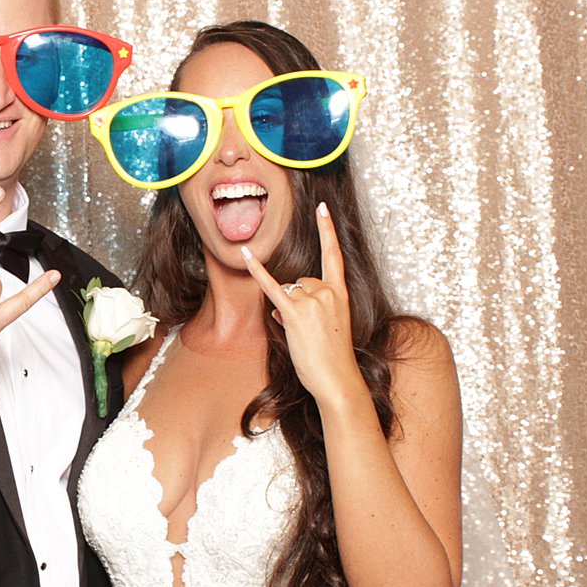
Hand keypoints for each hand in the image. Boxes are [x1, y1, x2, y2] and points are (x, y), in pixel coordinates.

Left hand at [241, 202, 364, 406]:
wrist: (337, 378)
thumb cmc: (332, 358)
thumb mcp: (326, 328)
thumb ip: (306, 309)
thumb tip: (279, 306)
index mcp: (341, 294)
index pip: (334, 255)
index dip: (327, 230)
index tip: (321, 208)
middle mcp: (328, 292)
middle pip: (300, 281)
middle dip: (296, 301)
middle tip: (308, 330)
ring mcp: (312, 301)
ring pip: (288, 291)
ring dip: (288, 310)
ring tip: (302, 334)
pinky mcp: (295, 312)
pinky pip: (271, 287)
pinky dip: (257, 271)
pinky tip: (245, 255)